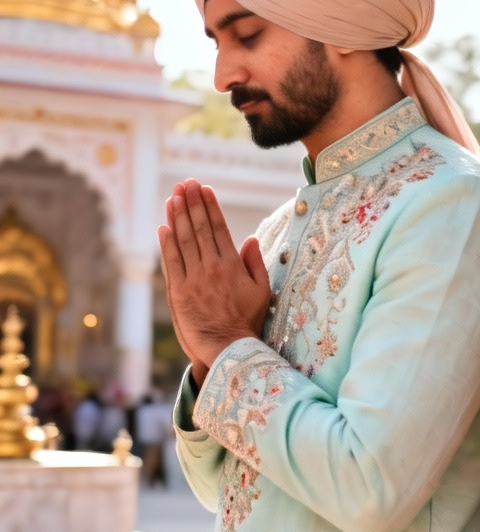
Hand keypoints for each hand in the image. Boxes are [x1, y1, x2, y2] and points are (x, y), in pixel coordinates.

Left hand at [158, 180, 270, 385]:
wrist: (229, 348)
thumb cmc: (248, 320)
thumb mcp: (262, 291)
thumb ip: (255, 263)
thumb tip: (250, 239)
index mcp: (232, 265)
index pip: (218, 228)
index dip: (210, 206)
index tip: (204, 188)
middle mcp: (211, 267)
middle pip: (199, 229)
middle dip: (191, 203)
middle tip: (185, 183)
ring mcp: (193, 279)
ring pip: (183, 241)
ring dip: (178, 216)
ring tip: (173, 196)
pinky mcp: (178, 292)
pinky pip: (171, 262)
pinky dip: (166, 242)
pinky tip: (164, 226)